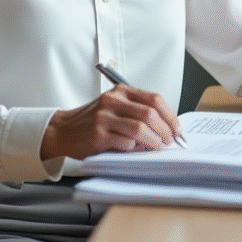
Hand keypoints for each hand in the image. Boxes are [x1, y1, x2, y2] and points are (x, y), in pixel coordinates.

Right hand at [41, 85, 184, 160]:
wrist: (63, 130)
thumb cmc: (94, 121)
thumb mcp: (116, 107)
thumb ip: (137, 112)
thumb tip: (167, 127)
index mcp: (121, 91)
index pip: (154, 99)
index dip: (170, 116)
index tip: (177, 129)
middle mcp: (112, 100)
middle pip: (149, 114)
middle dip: (165, 131)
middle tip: (168, 142)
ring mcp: (104, 117)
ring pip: (140, 129)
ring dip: (153, 141)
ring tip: (156, 147)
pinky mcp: (97, 135)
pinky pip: (125, 143)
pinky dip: (135, 149)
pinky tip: (136, 151)